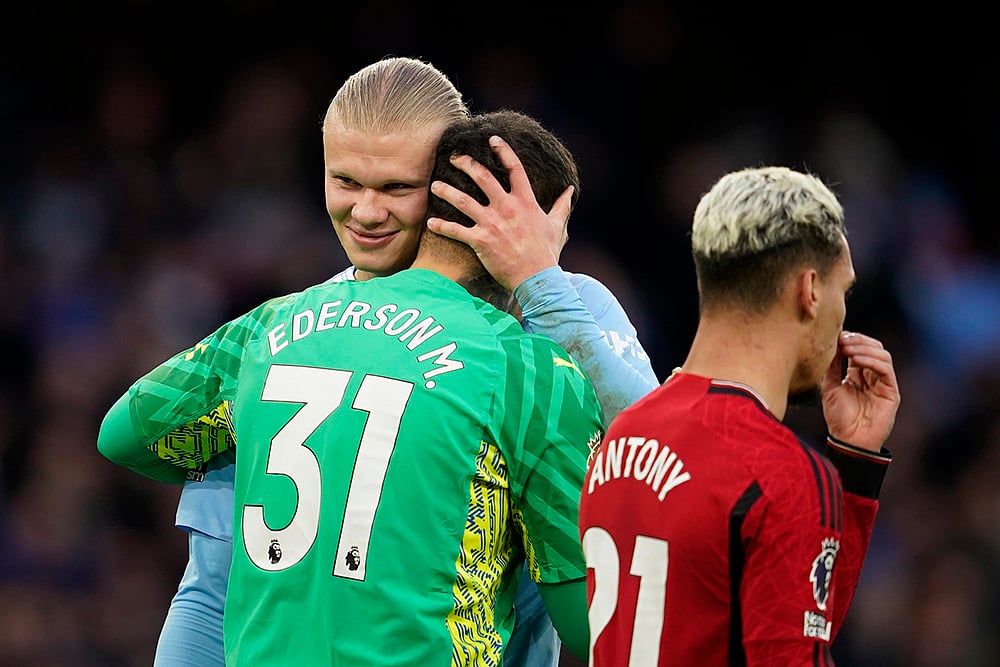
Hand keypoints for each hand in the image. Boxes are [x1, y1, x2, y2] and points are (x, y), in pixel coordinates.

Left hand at [426, 135, 572, 289]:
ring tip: (435, 185)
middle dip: (466, 164)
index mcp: (525, 201)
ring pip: (463, 200)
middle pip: (483, 177)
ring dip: (446, 191)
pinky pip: (455, 230)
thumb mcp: (557, 226)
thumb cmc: (547, 253)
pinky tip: (430, 223)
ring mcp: (492, 224)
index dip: (503, 151)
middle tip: (454, 157)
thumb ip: (562, 205)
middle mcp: (507, 208)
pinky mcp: (480, 241)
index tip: (492, 139)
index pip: (514, 168)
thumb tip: (570, 190)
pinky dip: (441, 226)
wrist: (537, 279)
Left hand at [821, 331, 900, 451]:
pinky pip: (886, 369)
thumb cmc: (838, 417)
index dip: (850, 339)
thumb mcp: (829, 386)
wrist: (848, 440)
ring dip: (864, 348)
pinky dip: (871, 360)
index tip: (836, 335)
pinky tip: (856, 359)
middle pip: (873, 347)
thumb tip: (831, 343)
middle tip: (843, 340)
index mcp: (857, 373)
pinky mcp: (891, 391)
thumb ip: (832, 366)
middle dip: (858, 340)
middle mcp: (872, 375)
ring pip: (882, 355)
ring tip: (848, 349)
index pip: (860, 348)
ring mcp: (883, 383)